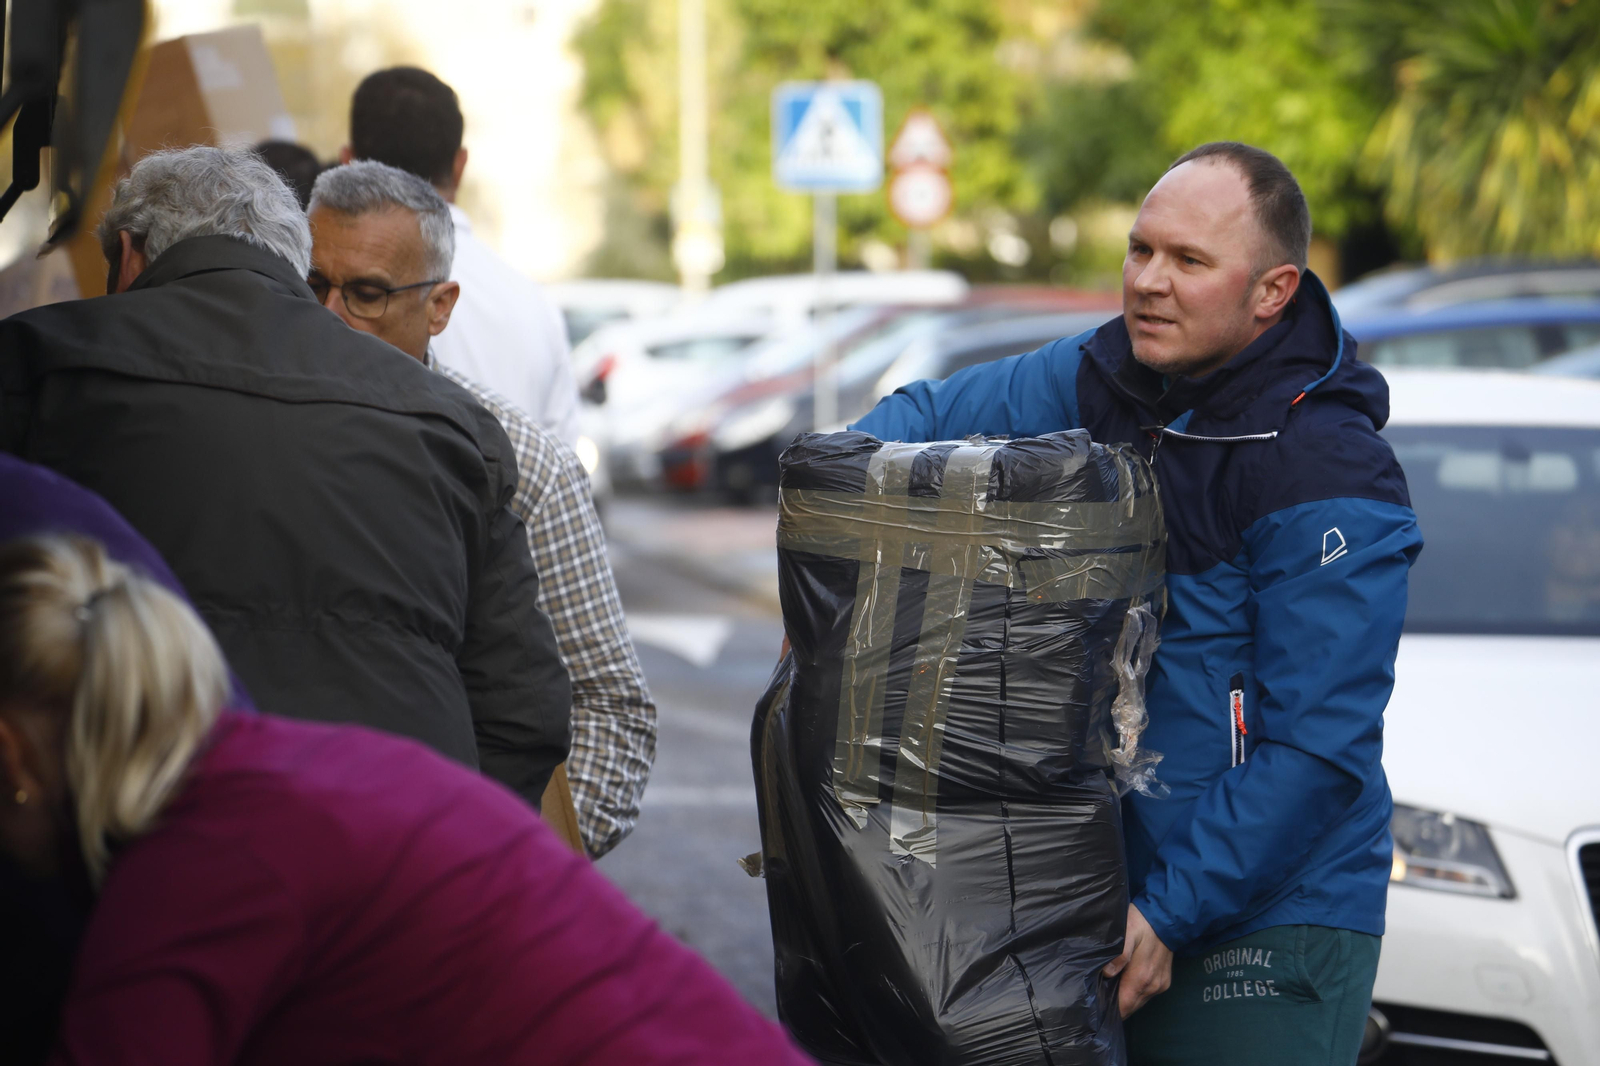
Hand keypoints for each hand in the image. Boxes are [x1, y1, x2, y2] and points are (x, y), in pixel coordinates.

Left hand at [1102, 903, 1172, 1017]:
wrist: (1166, 918)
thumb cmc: (1141, 924)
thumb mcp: (1126, 934)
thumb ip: (1119, 955)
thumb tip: (1107, 974)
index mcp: (1141, 978)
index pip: (1124, 1007)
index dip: (1109, 1010)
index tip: (1095, 1007)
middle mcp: (1152, 987)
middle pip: (1131, 1008)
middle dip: (1115, 1007)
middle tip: (1098, 999)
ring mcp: (1160, 985)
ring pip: (1138, 1002)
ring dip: (1125, 1000)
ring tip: (1109, 992)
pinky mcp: (1164, 982)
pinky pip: (1146, 995)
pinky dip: (1135, 993)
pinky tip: (1124, 984)